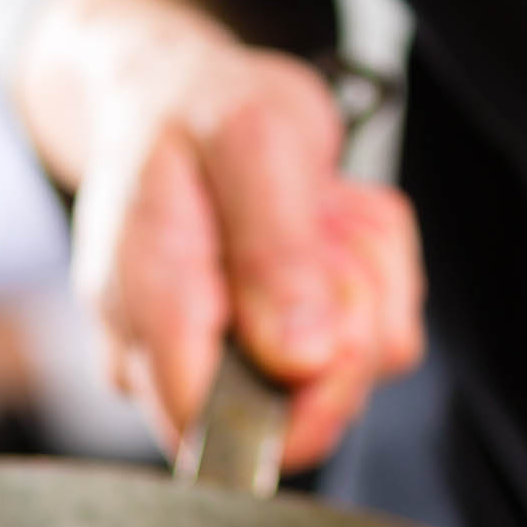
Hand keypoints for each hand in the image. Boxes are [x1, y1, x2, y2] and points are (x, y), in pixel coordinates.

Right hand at [15, 0, 422, 467]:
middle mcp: (180, 356)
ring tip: (317, 211)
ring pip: (358, 369)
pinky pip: (377, 338)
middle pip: (306, 418)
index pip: (221, 435)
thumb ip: (274, 254)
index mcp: (147, 314)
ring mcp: (238, 358)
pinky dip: (379, 273)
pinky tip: (330, 226)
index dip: (302, 402)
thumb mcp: (250, 145)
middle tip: (321, 223)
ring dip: (368, 276)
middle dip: (352, 310)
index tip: (335, 323)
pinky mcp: (289, 348)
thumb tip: (300, 361)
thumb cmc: (203, 110)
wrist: (185, 90)